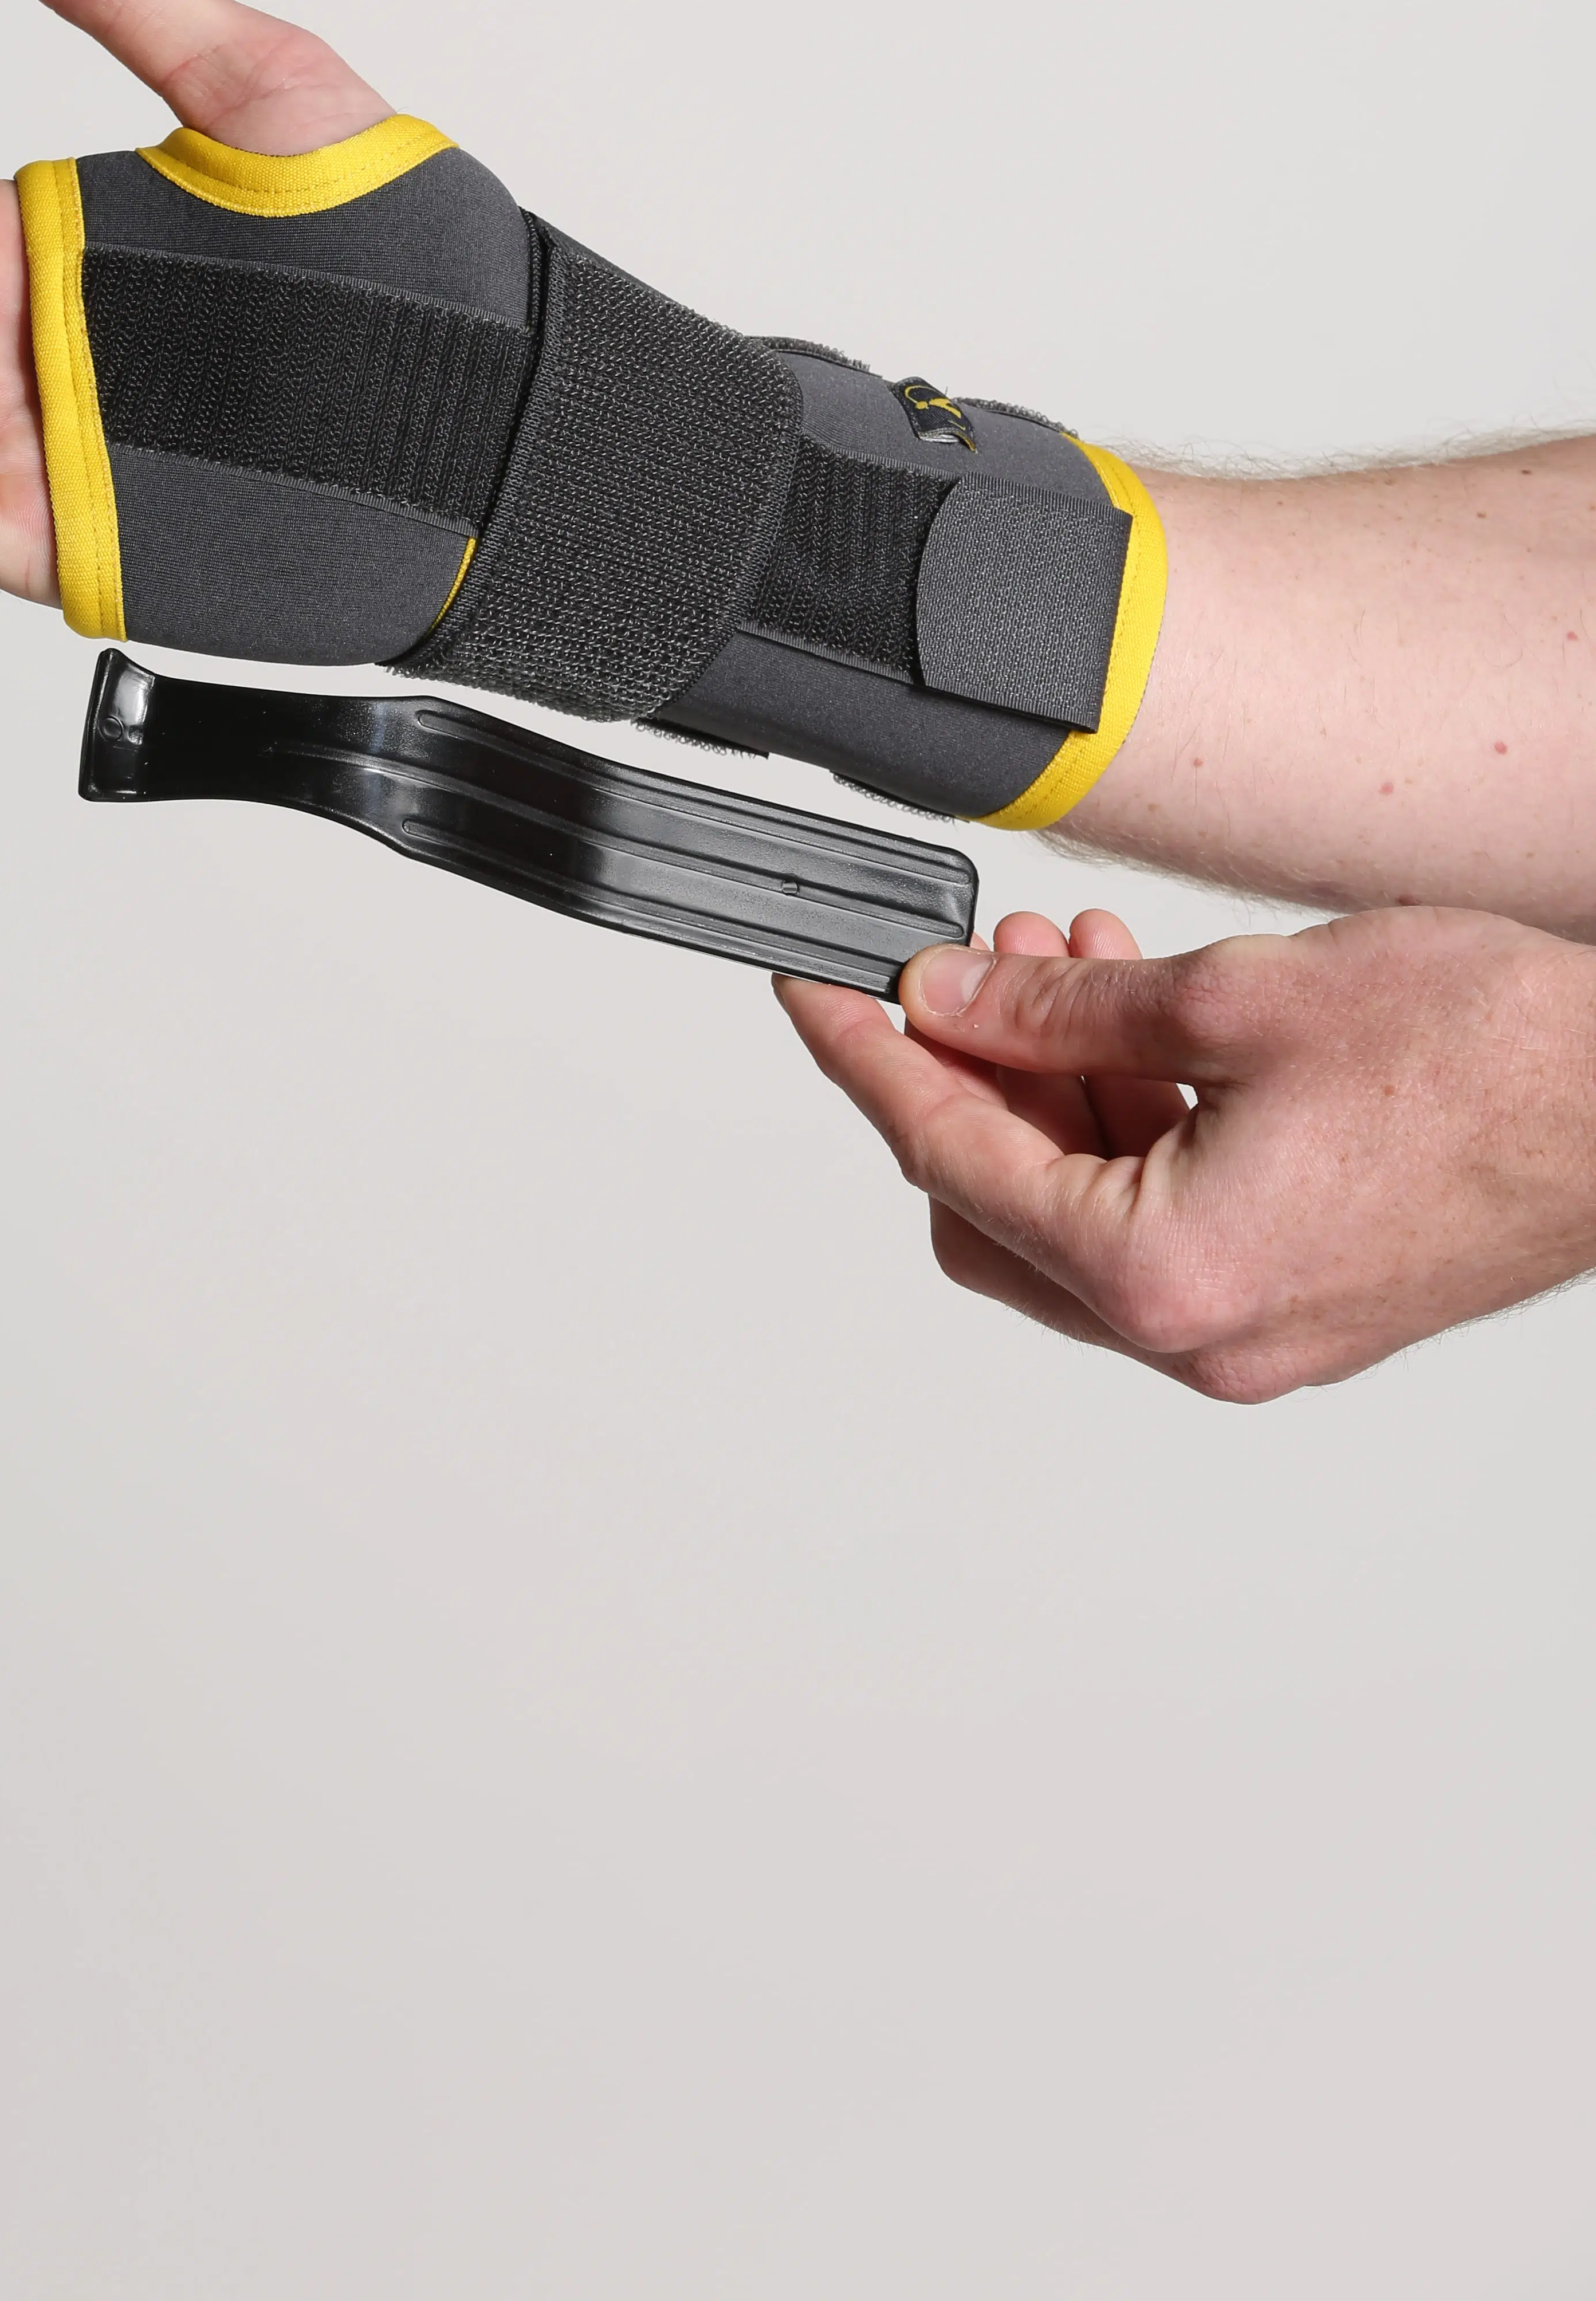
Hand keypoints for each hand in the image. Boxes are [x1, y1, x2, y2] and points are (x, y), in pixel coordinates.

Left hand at [777, 903, 1595, 1399]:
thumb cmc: (1486, 1062)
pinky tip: (1127, 1019)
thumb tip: (949, 1002)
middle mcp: (1203, 1334)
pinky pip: (1159, 1221)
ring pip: (1077, 1215)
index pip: (951, 1162)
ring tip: (1049, 966)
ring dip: (1046, 1090)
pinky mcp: (1298, 1295)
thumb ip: (1058, 1015)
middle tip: (953, 973)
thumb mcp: (1233, 999)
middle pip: (997, 1214)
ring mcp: (1253, 1328)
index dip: (865, 1060)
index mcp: (1167, 1278)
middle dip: (962, 1082)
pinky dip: (1124, 1123)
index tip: (814, 996)